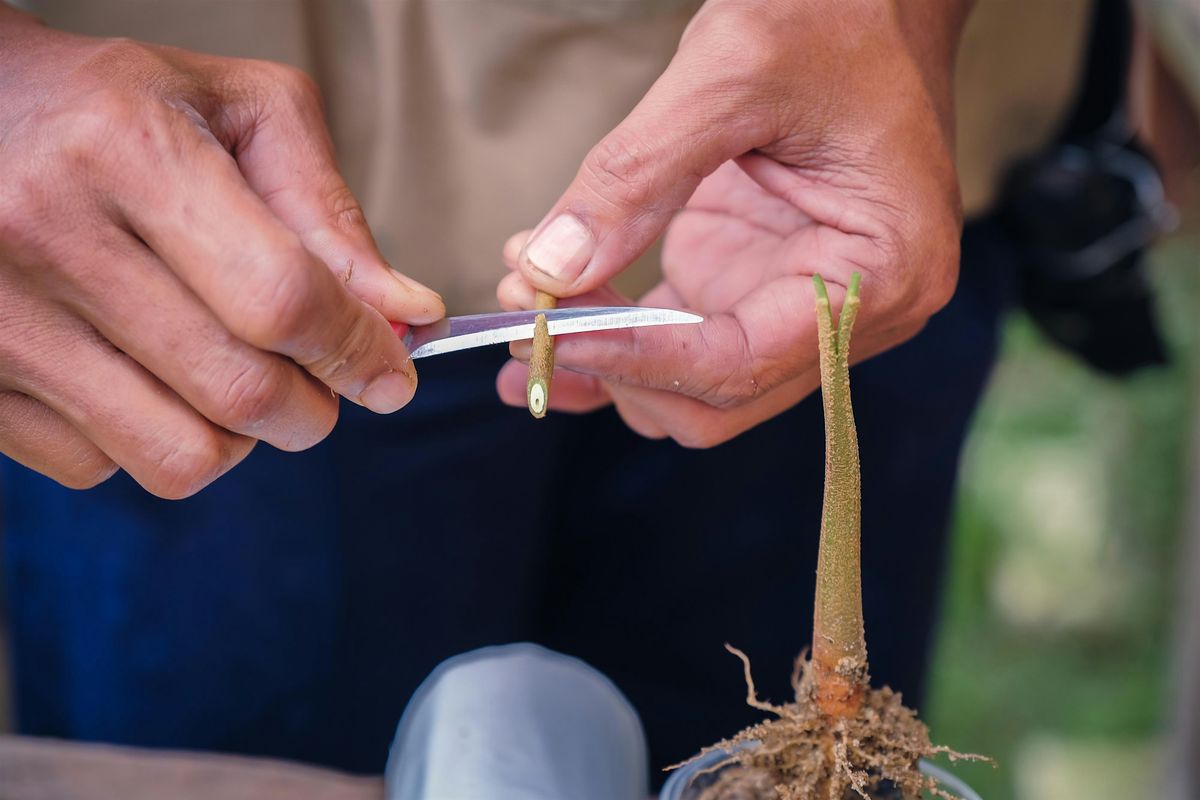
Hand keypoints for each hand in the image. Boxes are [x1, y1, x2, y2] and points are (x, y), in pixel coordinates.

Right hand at [0, 7, 442, 496]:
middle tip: (319, 382)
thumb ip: (327, 211)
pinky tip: (150, 382)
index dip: (356, 350)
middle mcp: (47, 234)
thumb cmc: (115, 107)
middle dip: (314, 408)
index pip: (280, 298)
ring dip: (240, 438)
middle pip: (239, 391)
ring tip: (235, 381)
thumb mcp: (236, 111)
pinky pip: (98, 469)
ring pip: (178, 455)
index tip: (389, 374)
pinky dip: (151, 440)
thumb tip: (406, 315)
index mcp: (128, 151)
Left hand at [496, 0, 969, 445]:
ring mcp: (798, 300)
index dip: (637, 361)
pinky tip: (548, 307)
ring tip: (523, 301)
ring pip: (687, 383)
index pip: (741, 364)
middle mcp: (850, 310)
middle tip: (525, 315)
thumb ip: (636, 177)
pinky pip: (676, 339)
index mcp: (880, 274)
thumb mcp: (730, 74)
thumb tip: (549, 271)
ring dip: (602, 359)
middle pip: (713, 396)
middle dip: (613, 368)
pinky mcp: (753, 279)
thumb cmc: (835, 15)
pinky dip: (613, 333)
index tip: (549, 334)